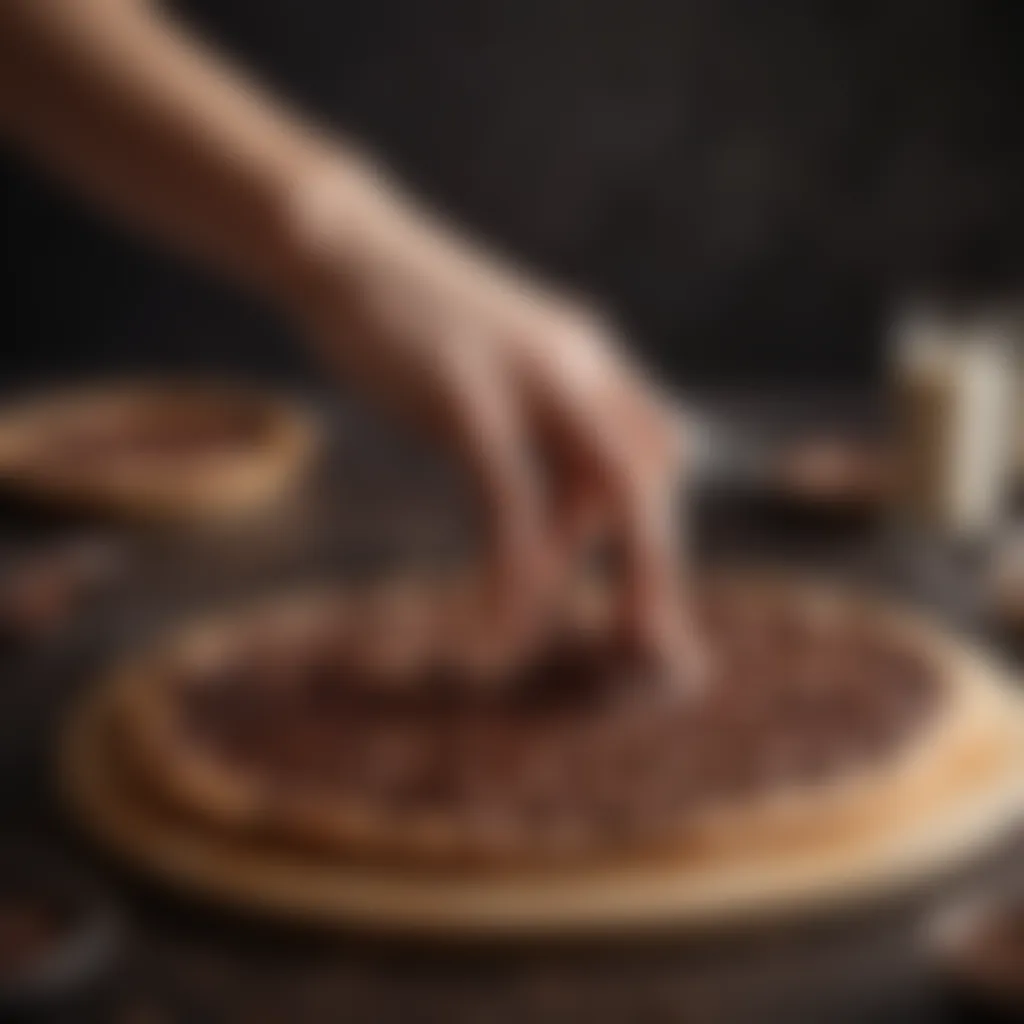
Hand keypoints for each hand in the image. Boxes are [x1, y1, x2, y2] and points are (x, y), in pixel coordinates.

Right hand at [281, 167, 696, 674]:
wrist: (344, 245)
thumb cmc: (416, 320)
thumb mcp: (497, 370)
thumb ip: (535, 429)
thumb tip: (548, 515)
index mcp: (592, 355)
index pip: (659, 449)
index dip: (657, 525)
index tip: (639, 589)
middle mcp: (580, 361)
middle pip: (650, 474)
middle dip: (658, 565)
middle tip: (652, 646)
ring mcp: (528, 373)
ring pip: (602, 488)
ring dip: (605, 574)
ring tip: (590, 644)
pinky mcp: (467, 392)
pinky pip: (509, 501)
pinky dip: (513, 567)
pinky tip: (501, 617)